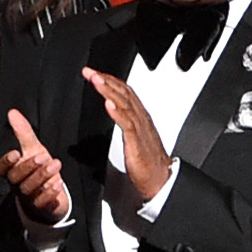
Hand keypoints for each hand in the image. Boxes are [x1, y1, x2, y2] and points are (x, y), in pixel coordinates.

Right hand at [0, 108, 68, 223]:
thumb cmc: (38, 169)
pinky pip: (41, 203)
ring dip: (42, 177)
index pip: (1, 169)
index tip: (16, 152)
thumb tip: (13, 112)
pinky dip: (49, 194)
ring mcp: (28, 197)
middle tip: (44, 156)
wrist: (50, 194)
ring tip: (56, 164)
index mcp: (12, 171)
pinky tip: (57, 184)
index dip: (6, 162)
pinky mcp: (41, 207)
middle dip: (29, 167)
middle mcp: (17, 185)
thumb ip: (22, 132)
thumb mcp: (32, 149)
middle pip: (16, 178)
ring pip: (29, 189)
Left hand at [84, 68, 174, 203]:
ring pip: (124, 104)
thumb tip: (108, 113)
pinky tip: (108, 104)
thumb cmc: (147, 162)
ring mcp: (139, 129)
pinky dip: (117, 113)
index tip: (95, 73)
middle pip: (123, 93)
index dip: (110, 80)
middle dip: (106, 80)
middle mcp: (140, 119)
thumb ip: (122, 123)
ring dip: (109, 90)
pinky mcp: (136, 142)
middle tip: (90, 71)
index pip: (125, 92)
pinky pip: (127, 124)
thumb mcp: (131, 137)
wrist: (161, 179)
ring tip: (97, 80)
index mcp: (139, 116)